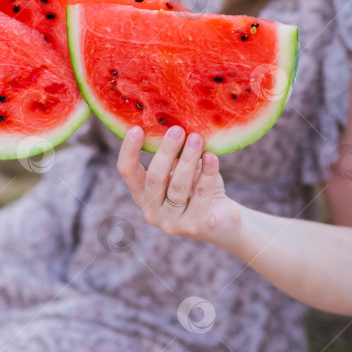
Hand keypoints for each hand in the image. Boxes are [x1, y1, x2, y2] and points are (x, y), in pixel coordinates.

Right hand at [117, 125, 239, 245]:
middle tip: (177, 130)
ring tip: (196, 138)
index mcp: (143, 195)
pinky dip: (207, 173)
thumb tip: (174, 125)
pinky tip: (212, 157)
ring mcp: (174, 223)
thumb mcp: (180, 171)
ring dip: (188, 159)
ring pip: (178, 186)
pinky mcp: (197, 225)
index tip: (137, 128)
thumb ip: (173, 156)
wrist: (224, 222)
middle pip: (154, 178)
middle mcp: (153, 212)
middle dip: (166, 151)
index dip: (129, 151)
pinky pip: (201, 194)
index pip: (128, 172)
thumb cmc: (197, 189)